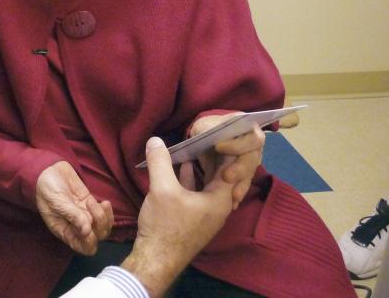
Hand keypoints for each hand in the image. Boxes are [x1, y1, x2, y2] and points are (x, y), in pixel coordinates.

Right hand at [35, 161, 112, 255]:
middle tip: (89, 207)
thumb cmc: (46, 189)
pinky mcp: (90, 205)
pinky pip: (105, 214)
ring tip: (92, 202)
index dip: (89, 243)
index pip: (83, 247)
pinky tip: (104, 202)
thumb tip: (87, 231)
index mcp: (65, 231)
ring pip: (103, 226)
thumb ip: (72, 215)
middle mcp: (77, 227)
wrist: (47, 171)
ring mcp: (85, 216)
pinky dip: (108, 211)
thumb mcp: (56, 202)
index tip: (88, 229)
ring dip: (103, 217)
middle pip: (97, 237)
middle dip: (99, 225)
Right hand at [122, 137, 233, 296]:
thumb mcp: (162, 189)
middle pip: (222, 173)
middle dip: (214, 153)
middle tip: (205, 131)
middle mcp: (219, 205)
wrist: (157, 259)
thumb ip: (160, 162)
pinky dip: (193, 176)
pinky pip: (199, 190)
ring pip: (209, 182)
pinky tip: (182, 165)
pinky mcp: (195, 216)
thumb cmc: (166, 224)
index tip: (219, 128)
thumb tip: (155, 139)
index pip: (232, 167)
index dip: (226, 147)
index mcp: (220, 198)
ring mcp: (207, 212)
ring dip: (202, 164)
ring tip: (194, 143)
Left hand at [189, 113, 264, 208]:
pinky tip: (233, 203)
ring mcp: (251, 161)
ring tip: (233, 197)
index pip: (252, 138)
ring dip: (241, 186)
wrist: (206, 138)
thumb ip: (210, 129)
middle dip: (241, 169)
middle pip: (253, 159)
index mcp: (248, 129)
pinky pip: (243, 186)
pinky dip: (237, 194)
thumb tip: (210, 134)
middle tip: (227, 177)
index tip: (218, 147)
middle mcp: (254, 147)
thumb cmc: (207, 128)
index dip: (238, 145)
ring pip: (250, 175)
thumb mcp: (206, 125)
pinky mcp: (244, 176)